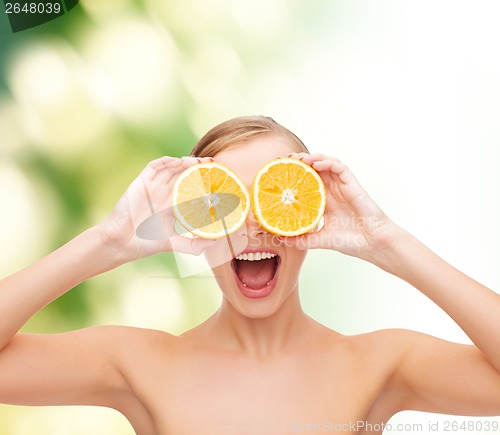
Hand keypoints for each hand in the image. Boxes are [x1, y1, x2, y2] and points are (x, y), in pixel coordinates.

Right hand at [96, 156, 215, 262]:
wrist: (122, 243)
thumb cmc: (146, 243)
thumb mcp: (175, 244)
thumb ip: (195, 245)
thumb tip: (215, 243)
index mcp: (173, 205)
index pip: (191, 187)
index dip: (203, 181)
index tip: (218, 179)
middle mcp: (164, 193)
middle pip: (183, 174)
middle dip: (197, 167)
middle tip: (212, 164)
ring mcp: (153, 187)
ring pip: (171, 168)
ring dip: (184, 162)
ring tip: (197, 161)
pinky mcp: (142, 183)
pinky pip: (154, 167)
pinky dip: (166, 162)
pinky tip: (177, 161)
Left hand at [283, 153, 401, 261]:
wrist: (372, 244)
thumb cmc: (351, 242)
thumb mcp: (319, 240)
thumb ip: (301, 239)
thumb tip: (280, 239)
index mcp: (324, 202)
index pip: (306, 183)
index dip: (294, 176)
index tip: (279, 173)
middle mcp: (332, 192)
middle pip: (314, 170)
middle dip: (299, 162)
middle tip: (284, 160)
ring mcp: (342, 187)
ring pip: (326, 164)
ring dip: (312, 158)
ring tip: (298, 159)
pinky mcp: (352, 184)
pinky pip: (339, 167)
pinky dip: (327, 162)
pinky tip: (316, 164)